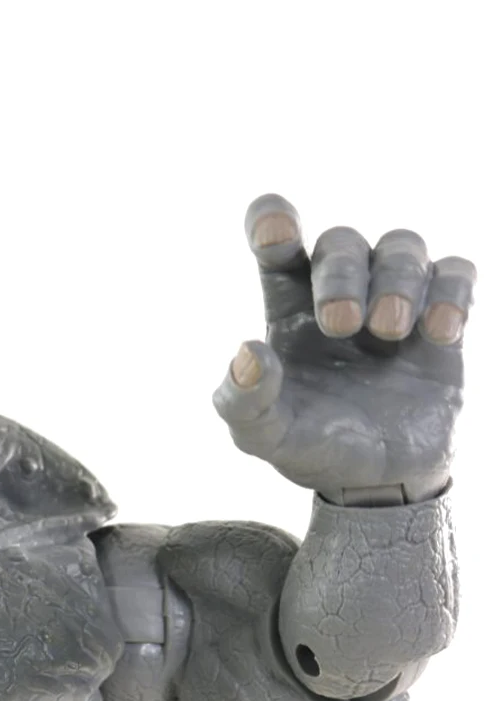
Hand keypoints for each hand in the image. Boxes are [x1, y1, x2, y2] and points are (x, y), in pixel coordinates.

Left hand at [212, 194, 475, 504]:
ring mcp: (392, 300)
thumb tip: (248, 353)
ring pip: (402, 245)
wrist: (374, 481)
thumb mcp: (261, 434)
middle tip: (341, 326)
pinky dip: (450, 292)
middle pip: (340, 242)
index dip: (271, 219)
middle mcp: (338, 292)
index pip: (275, 241)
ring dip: (396, 280)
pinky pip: (456, 272)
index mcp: (287, 306)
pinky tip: (437, 335)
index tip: (274, 233)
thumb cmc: (308, 445)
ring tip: (390, 331)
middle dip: (340, 276)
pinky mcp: (440, 320)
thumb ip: (243, 400)